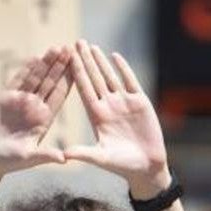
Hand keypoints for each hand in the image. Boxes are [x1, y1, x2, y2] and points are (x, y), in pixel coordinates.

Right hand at [0, 46, 70, 178]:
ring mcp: (20, 101)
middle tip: (71, 49)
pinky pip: (17, 81)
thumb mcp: (28, 159)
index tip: (80, 66)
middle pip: (51, 82)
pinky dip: (25, 70)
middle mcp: (35, 107)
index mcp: (45, 119)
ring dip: (45, 64)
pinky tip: (34, 58)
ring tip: (56, 48)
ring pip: (36, 78)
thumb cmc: (8, 162)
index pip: (60, 95)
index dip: (69, 80)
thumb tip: (64, 159)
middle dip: (60, 66)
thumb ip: (45, 156)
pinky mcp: (4, 99)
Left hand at [65, 41, 169, 195]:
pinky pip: (130, 81)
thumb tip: (64, 154)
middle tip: (75, 43)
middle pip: (94, 78)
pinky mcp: (140, 102)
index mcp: (96, 116)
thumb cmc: (122, 165)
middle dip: (84, 61)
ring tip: (90, 45)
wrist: (146, 167)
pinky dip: (123, 68)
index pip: (83, 90)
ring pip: (109, 76)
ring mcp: (123, 103)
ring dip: (100, 61)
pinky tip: (114, 55)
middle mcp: (107, 106)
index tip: (64, 60)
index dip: (75, 74)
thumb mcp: (101, 158)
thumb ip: (83, 154)